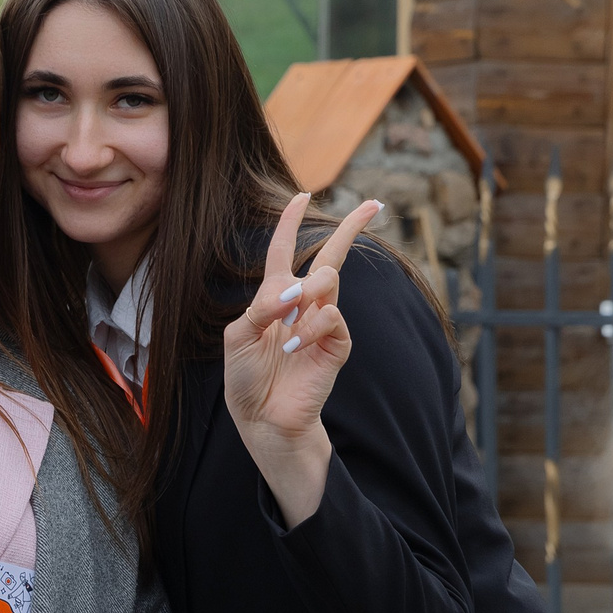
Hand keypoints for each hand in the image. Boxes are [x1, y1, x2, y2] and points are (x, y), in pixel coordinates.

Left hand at [222, 193, 384, 527]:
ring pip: (329, 281)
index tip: (303, 194)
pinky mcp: (336, 344)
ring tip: (290, 321)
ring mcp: (322, 323)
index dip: (291, 223)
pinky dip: (313, 325)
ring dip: (310, 290)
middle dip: (352, 229)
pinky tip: (296, 345)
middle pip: (330, 257)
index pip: (284, 252)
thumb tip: (295, 290)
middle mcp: (302, 305)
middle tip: (374, 204)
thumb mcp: (238, 337)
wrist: (261, 418)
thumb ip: (261, 307)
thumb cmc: (246, 379)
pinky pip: (333, 316)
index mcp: (274, 298)